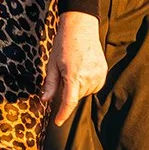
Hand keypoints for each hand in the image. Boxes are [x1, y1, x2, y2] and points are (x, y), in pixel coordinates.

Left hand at [44, 11, 106, 125]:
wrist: (81, 27)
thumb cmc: (64, 44)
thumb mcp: (52, 64)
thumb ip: (50, 84)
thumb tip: (45, 100)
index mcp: (74, 75)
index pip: (69, 102)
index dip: (63, 114)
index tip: (58, 122)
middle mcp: (89, 77)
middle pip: (76, 97)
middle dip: (67, 92)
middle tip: (63, 74)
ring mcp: (99, 75)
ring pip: (85, 92)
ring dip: (77, 87)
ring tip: (73, 68)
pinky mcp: (103, 72)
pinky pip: (93, 86)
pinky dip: (86, 83)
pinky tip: (82, 69)